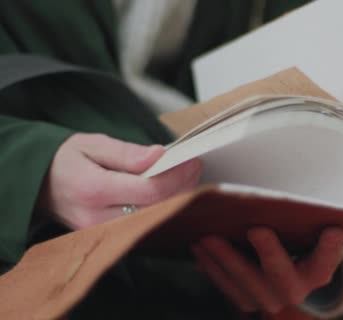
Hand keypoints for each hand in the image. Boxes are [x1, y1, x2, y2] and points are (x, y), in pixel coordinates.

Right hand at [39, 133, 201, 228]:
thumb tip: (159, 155)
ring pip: (154, 219)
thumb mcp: (92, 145)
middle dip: (182, 187)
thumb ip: (127, 153)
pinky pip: (145, 225)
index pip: (149, 190)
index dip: (177, 176)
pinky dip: (163, 208)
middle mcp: (99, 217)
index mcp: (94, 190)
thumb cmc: (65, 161)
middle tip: (195, 167)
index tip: (193, 161)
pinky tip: (173, 192)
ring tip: (187, 177)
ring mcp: (103, 233)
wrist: (38, 186)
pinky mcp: (109, 238)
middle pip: (157, 208)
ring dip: (176, 199)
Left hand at [192, 227, 342, 314]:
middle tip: (256, 228)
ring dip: (226, 258)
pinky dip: (211, 265)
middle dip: (269, 252)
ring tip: (208, 236)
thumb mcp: (305, 229)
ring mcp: (267, 299)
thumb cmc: (295, 237)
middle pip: (282, 275)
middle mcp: (294, 291)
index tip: (333, 230)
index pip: (326, 263)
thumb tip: (311, 195)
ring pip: (246, 282)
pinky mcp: (244, 300)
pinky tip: (198, 245)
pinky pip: (225, 286)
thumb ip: (307, 218)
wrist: (279, 269)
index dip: (329, 249)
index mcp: (316, 273)